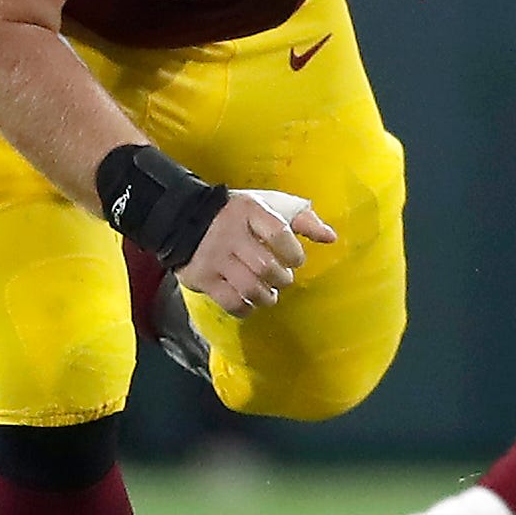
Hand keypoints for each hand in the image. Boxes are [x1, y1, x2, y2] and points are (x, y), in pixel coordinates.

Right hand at [176, 190, 335, 316]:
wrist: (185, 218)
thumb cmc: (239, 214)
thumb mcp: (270, 206)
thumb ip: (302, 220)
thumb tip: (330, 238)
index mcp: (250, 211)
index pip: (279, 234)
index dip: (294, 252)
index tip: (296, 260)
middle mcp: (230, 234)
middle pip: (265, 266)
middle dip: (281, 278)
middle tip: (282, 279)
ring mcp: (214, 257)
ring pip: (248, 287)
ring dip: (266, 297)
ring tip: (270, 294)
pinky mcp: (201, 277)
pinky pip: (229, 301)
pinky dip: (245, 308)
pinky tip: (250, 304)